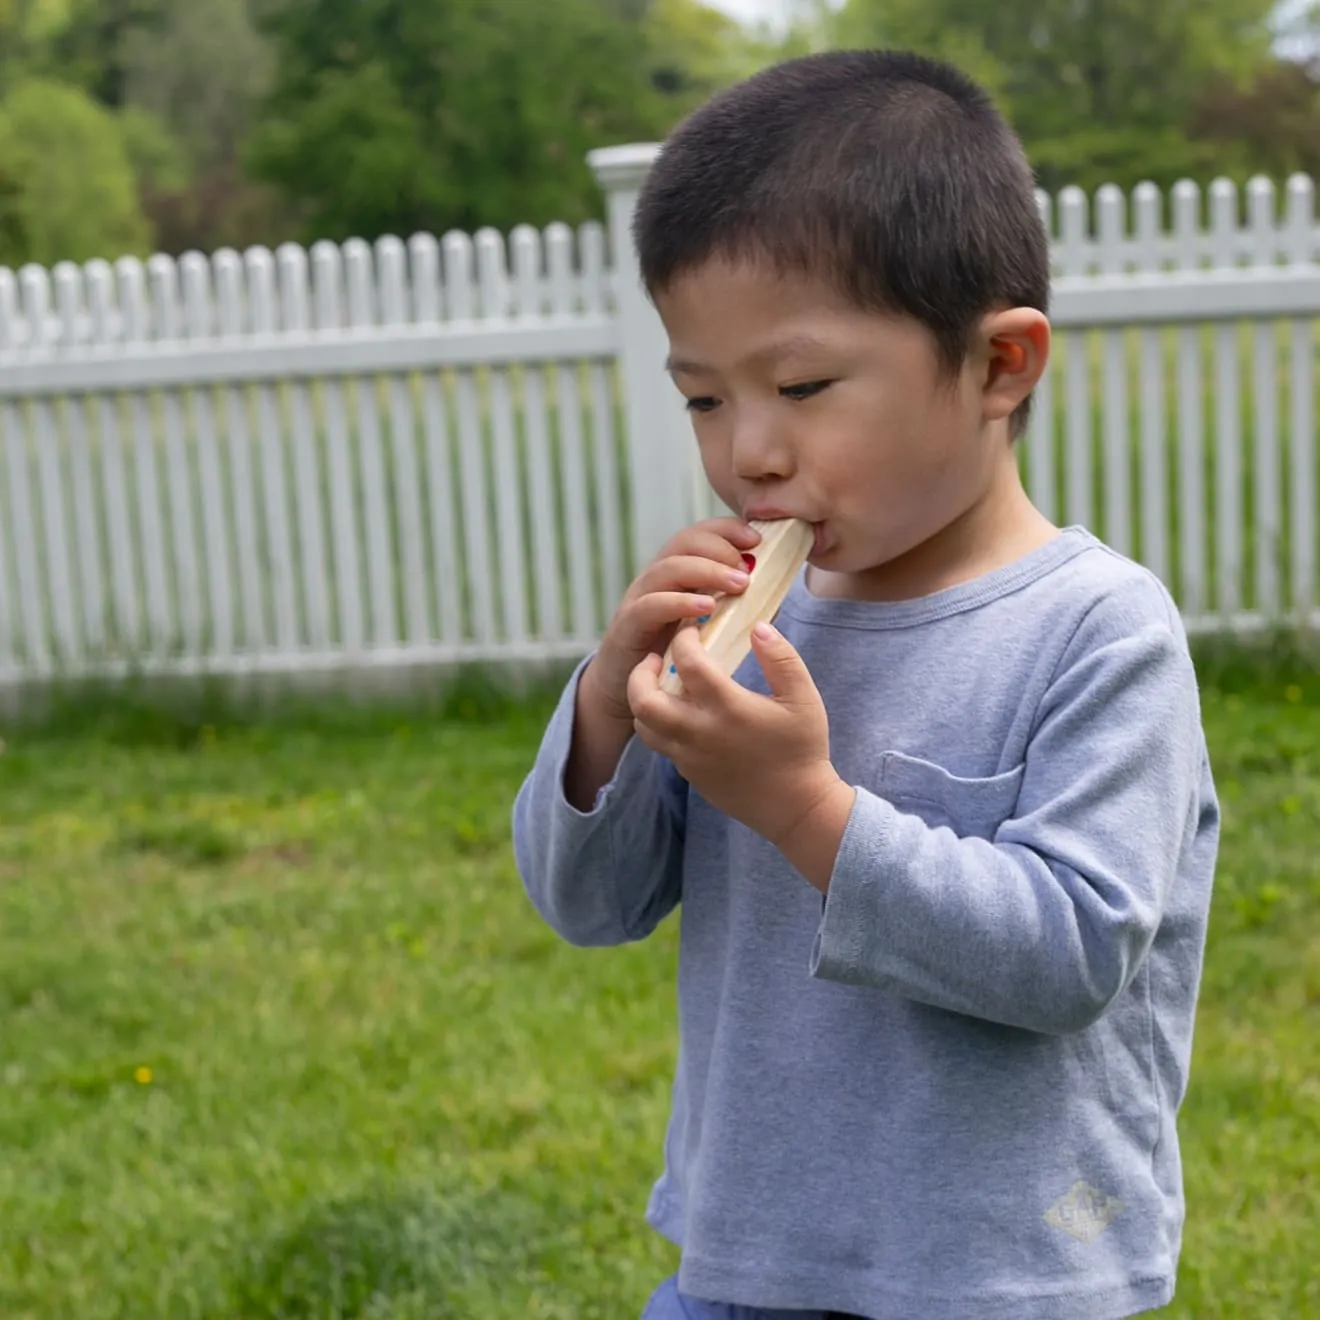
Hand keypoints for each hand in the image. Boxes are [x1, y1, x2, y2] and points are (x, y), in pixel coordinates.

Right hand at [585, 517, 761, 724]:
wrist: (628, 690)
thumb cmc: (673, 656)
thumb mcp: (707, 627)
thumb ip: (734, 609)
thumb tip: (774, 597)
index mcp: (677, 573)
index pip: (699, 534)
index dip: (727, 529)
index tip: (757, 539)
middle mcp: (656, 578)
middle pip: (684, 542)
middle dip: (721, 547)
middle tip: (750, 567)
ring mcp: (639, 599)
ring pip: (668, 568)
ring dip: (707, 571)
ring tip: (739, 584)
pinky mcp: (628, 625)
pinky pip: (651, 605)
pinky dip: (680, 602)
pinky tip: (706, 608)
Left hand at [627, 617, 852, 879]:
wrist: (796, 807)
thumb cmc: (802, 749)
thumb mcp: (803, 698)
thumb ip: (781, 658)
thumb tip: (758, 626)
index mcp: (728, 708)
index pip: (688, 663)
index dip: (683, 639)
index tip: (692, 628)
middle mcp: (700, 733)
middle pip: (644, 699)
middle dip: (641, 671)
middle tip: (655, 657)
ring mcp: (689, 757)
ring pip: (643, 724)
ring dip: (642, 698)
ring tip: (658, 683)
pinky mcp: (688, 773)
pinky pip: (659, 743)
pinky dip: (658, 722)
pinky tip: (678, 710)